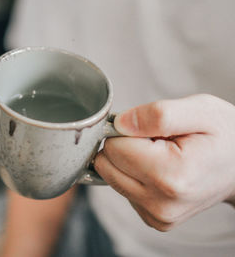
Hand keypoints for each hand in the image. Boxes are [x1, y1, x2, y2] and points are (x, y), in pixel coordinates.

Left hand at [95, 94, 234, 231]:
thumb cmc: (225, 136)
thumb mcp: (200, 110)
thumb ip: (158, 114)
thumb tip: (120, 124)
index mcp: (172, 175)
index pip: (114, 147)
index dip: (125, 129)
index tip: (147, 127)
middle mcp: (161, 203)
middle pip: (107, 164)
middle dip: (124, 146)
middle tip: (154, 140)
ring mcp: (158, 216)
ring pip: (112, 177)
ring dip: (130, 161)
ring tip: (161, 154)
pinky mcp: (155, 220)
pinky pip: (124, 190)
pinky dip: (136, 176)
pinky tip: (160, 169)